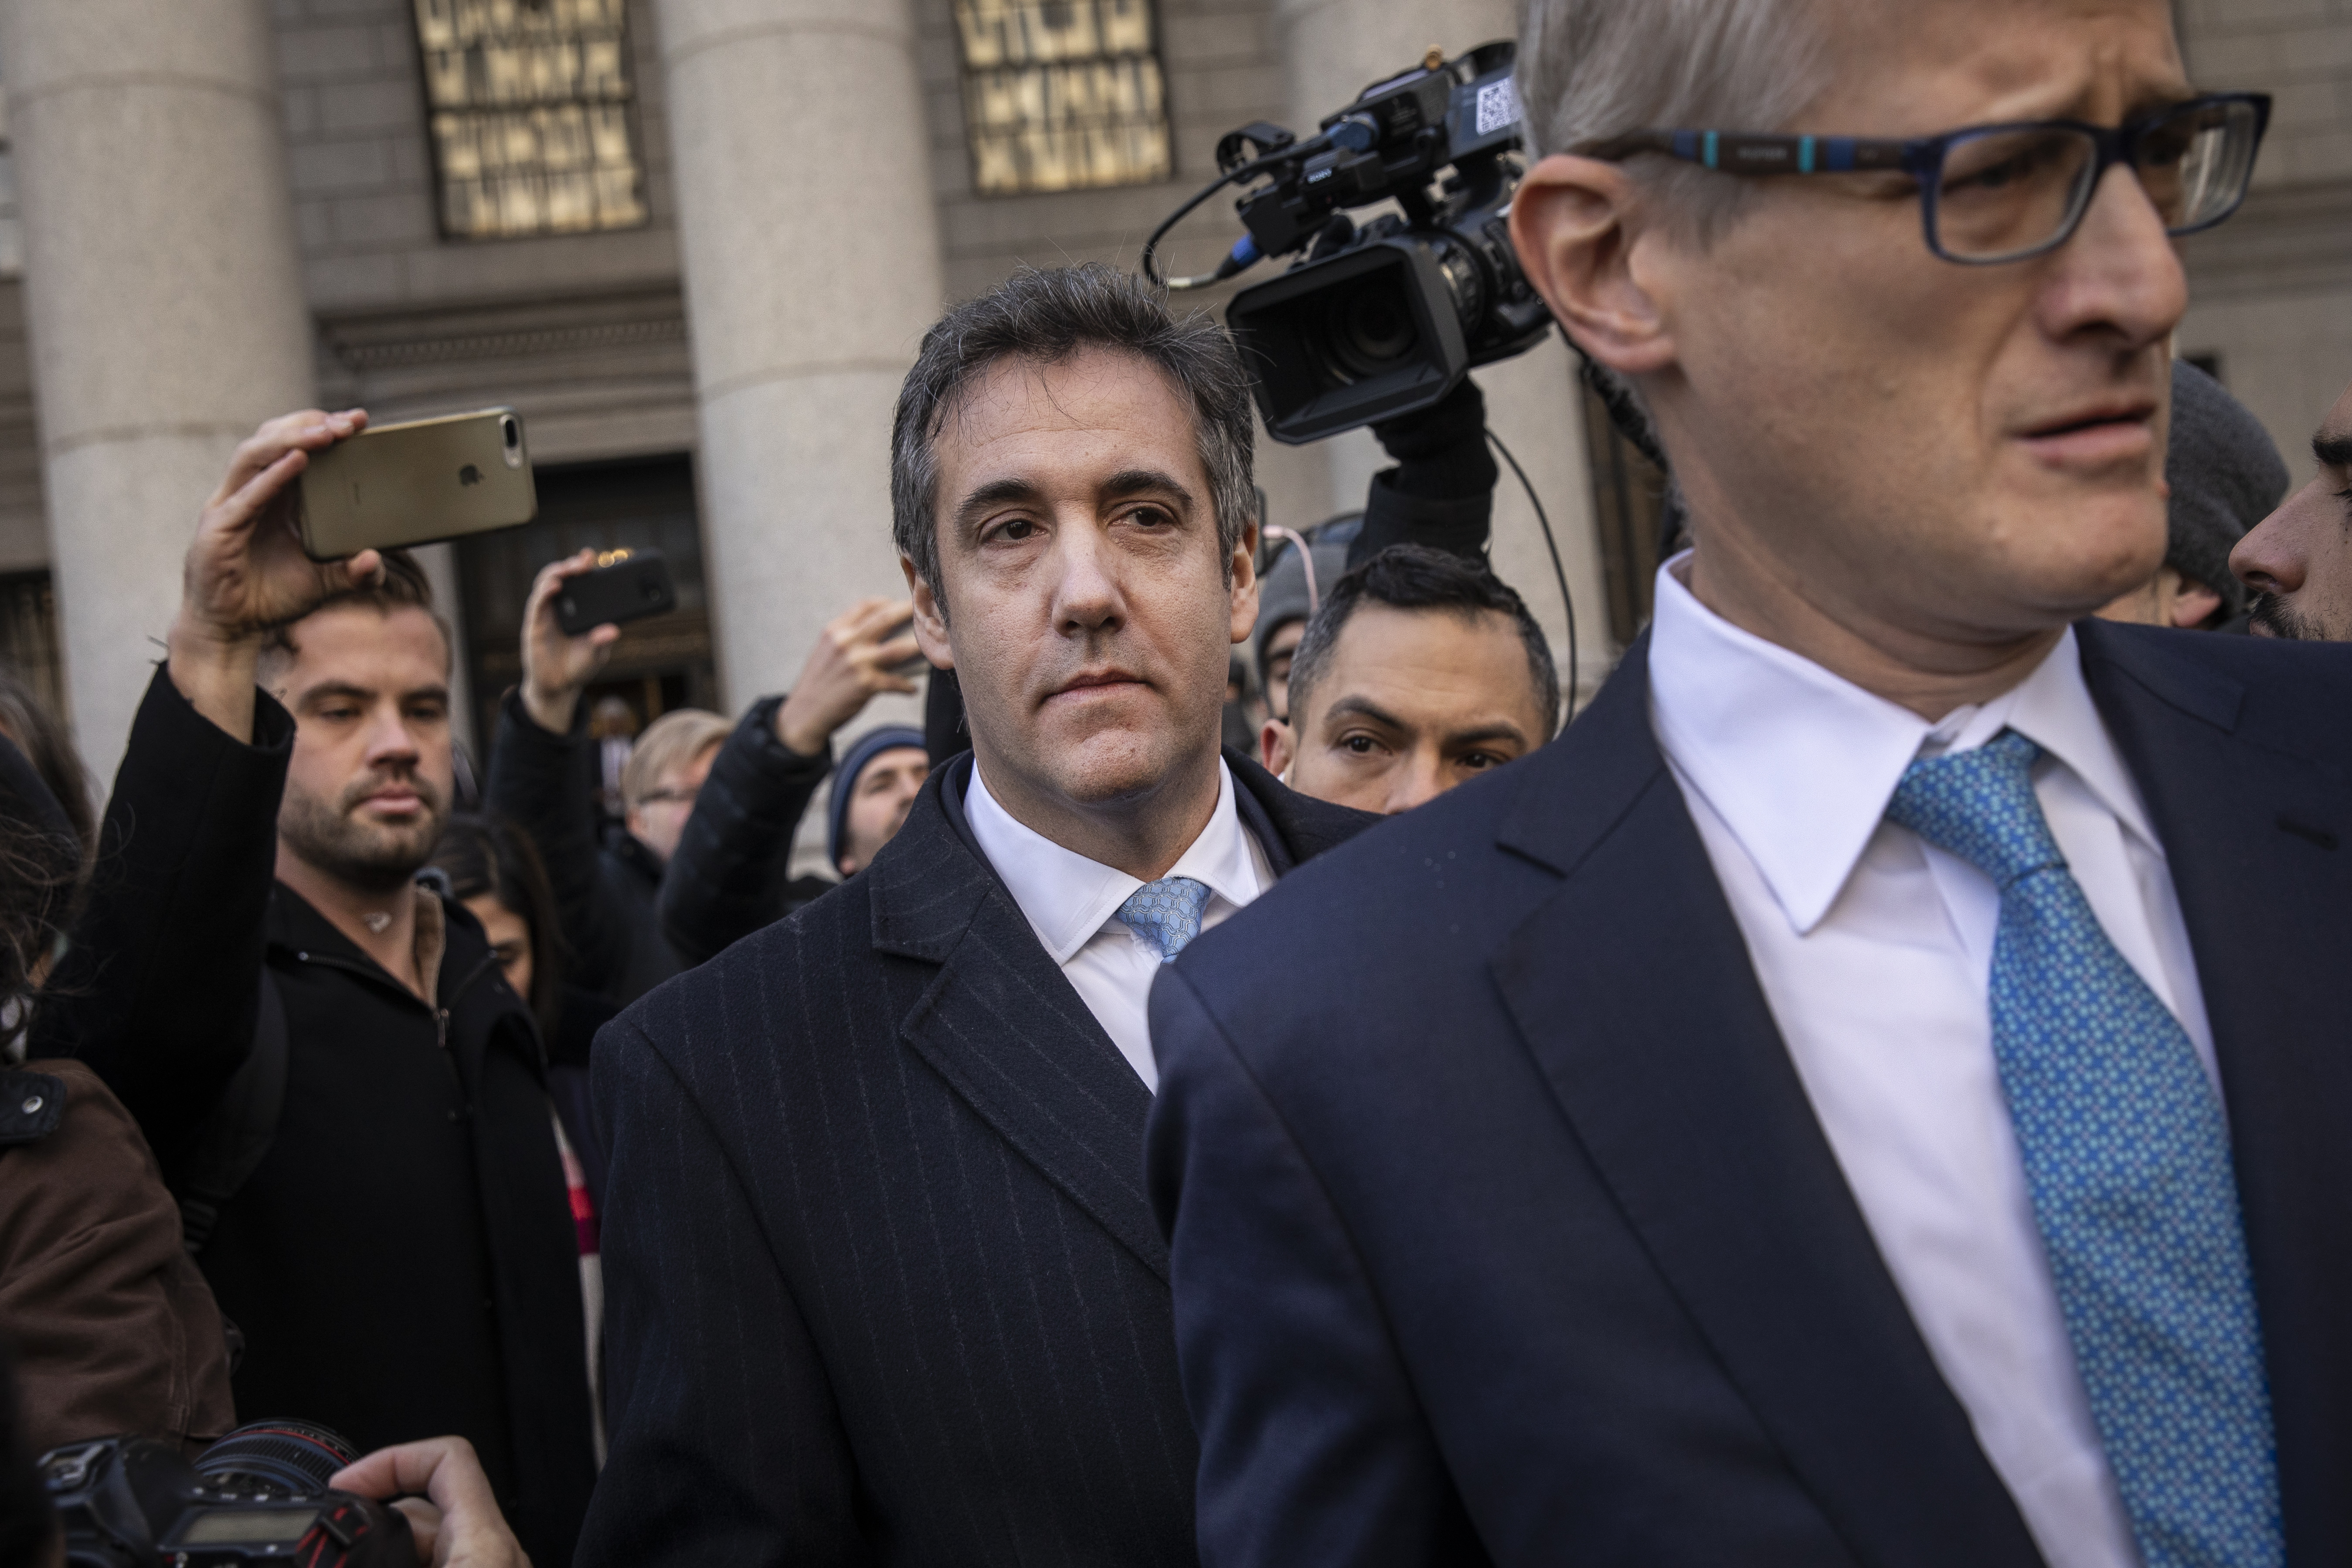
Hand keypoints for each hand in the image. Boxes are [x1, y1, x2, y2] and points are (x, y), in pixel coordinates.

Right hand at [168, 409, 376, 739]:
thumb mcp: (322, 583)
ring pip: (256, 456)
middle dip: (311, 424)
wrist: (230, 630)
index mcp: (273, 497)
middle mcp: (249, 493)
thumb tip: (376, 560)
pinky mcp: (219, 529)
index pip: (295, 448)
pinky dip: (272, 477)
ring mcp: (230, 507)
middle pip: (274, 440)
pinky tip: (298, 461)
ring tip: (327, 433)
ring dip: (293, 439)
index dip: (322, 429)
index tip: (359, 422)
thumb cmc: (270, 598)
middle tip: (350, 421)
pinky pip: (247, 496)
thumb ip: (352, 572)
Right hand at [330, 1436, 531, 1567]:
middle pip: (428, 1509)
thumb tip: (320, 1567)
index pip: (448, 1459)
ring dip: (382, 1549)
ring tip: (340, 1556)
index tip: (345, 1485)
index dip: (391, 1459)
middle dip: (372, 1519)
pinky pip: (437, 1566)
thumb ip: (375, 1561)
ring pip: (428, 1547)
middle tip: (330, 1533)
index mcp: (486, 1546)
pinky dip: (401, 1564)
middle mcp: (494, 1558)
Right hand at [519, 549, 620, 733]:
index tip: (594, 556)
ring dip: (558, 572)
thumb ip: (603, 642)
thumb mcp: (597, 654)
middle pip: (563, 576)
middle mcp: (561, 606)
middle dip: (573, 565)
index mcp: (578, 609)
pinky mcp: (534, 625)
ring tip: (571, 568)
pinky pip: (537, 603)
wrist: (558, 687)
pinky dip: (545, 592)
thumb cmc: (578, 666)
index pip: (581, 582)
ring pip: (546, 583)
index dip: (585, 566)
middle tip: (587, 559)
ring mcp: (546, 614)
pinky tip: (556, 585)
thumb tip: (614, 630)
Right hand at [774, 597, 922, 756]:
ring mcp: (857, 663)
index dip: (887, 602)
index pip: (866, 606)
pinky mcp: (866, 685)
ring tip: (929, 648)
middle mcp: (847, 642)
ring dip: (918, 647)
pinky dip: (906, 686)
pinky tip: (911, 689)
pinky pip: (896, 682)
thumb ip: (847, 635)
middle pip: (886, 619)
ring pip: (899, 648)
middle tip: (926, 613)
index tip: (900, 604)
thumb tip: (878, 627)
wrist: (805, 713)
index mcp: (836, 630)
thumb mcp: (826, 649)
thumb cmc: (819, 681)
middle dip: (909, 612)